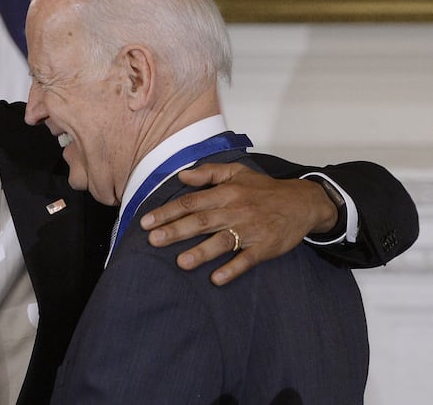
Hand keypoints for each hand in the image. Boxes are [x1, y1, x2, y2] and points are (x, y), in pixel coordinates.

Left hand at [140, 163, 337, 285]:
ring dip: (201, 252)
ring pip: (222, 241)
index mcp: (226, 193)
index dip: (168, 212)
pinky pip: (247, 259)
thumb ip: (208, 173)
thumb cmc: (264, 189)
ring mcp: (251, 230)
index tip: (146, 222)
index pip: (191, 202)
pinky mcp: (265, 247)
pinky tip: (217, 279)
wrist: (303, 202)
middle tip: (153, 240)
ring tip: (181, 262)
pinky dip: (233, 269)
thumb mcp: (237, 172)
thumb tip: (181, 175)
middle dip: (176, 231)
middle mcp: (235, 210)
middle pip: (201, 221)